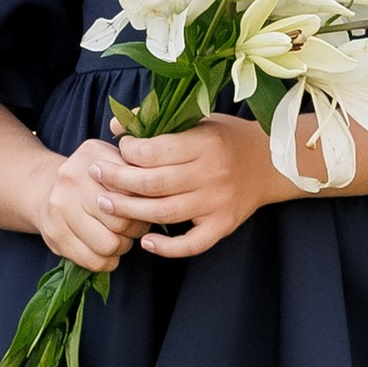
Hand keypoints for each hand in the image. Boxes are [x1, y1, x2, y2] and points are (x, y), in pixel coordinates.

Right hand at [36, 137, 142, 272]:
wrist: (44, 188)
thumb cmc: (92, 178)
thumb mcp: (113, 161)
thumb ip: (137, 170)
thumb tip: (162, 192)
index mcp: (91, 156)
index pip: (133, 190)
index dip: (146, 203)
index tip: (146, 205)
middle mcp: (71, 179)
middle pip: (122, 220)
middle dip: (136, 228)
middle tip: (134, 225)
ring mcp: (59, 208)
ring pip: (109, 245)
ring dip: (122, 246)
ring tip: (120, 237)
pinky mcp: (55, 235)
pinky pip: (94, 261)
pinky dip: (108, 261)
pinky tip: (106, 250)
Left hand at [115, 116, 296, 260]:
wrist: (272, 163)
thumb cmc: (228, 138)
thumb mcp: (198, 119)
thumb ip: (158, 123)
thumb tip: (116, 125)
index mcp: (204, 144)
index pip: (155, 151)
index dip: (129, 150)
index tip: (119, 148)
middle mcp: (211, 174)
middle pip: (153, 183)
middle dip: (118, 180)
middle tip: (95, 176)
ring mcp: (218, 203)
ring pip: (165, 212)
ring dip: (130, 211)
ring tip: (105, 205)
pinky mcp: (223, 225)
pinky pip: (192, 244)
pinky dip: (167, 247)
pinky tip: (146, 241)